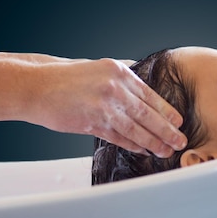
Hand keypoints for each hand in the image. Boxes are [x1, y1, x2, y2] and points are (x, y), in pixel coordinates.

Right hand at [28, 58, 186, 156]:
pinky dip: (133, 145)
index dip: (167, 111)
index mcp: (118, 72)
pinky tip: (143, 150)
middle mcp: (114, 88)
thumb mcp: (98, 66)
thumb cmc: (66, 77)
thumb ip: (123, 73)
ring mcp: (103, 107)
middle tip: (180, 141)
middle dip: (166, 130)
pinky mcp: (91, 123)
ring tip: (165, 151)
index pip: (150, 95)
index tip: (179, 122)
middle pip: (147, 114)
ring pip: (135, 129)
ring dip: (153, 142)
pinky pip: (118, 137)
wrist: (36, 86)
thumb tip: (144, 78)